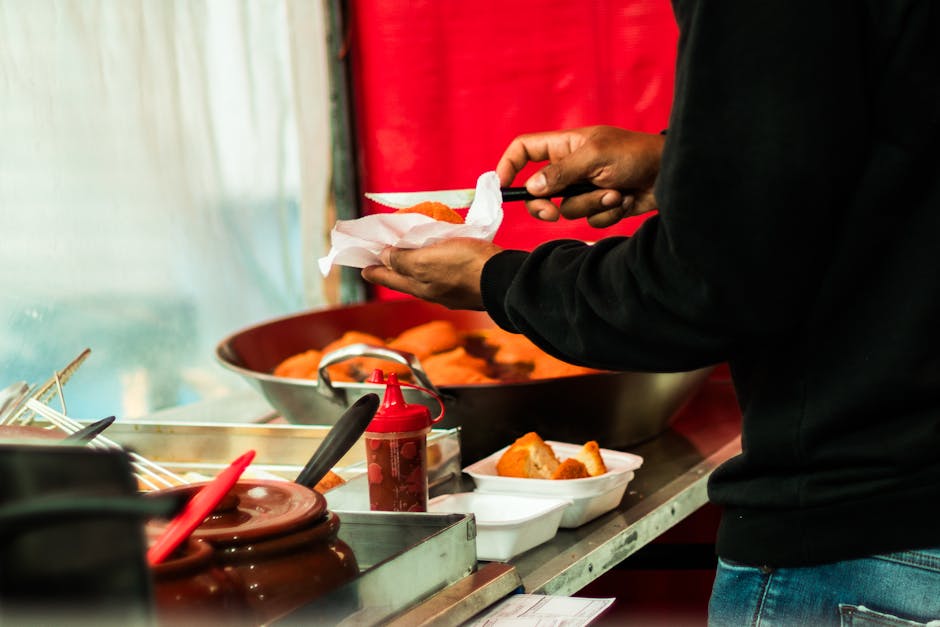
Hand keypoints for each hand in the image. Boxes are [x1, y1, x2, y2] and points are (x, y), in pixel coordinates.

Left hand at [361, 238, 503, 309]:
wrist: (505, 279)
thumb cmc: (466, 267)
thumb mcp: (428, 260)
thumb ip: (403, 261)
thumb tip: (384, 257)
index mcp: (419, 286)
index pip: (389, 277)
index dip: (374, 270)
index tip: (362, 267)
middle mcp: (433, 292)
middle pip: (406, 280)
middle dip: (392, 270)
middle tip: (381, 260)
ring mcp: (451, 291)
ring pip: (425, 278)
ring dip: (414, 267)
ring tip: (409, 255)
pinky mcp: (468, 285)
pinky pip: (444, 274)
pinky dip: (436, 265)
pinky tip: (442, 258)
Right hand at [496, 125, 663, 226]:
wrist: (672, 175)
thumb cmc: (635, 155)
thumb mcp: (594, 157)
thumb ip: (560, 173)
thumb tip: (530, 188)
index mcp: (565, 146)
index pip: (525, 150)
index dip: (508, 166)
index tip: (501, 187)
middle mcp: (572, 167)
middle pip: (539, 192)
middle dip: (546, 205)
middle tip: (553, 213)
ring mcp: (586, 188)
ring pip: (568, 209)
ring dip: (591, 205)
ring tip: (615, 192)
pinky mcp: (601, 206)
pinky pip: (589, 220)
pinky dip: (606, 214)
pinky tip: (625, 200)